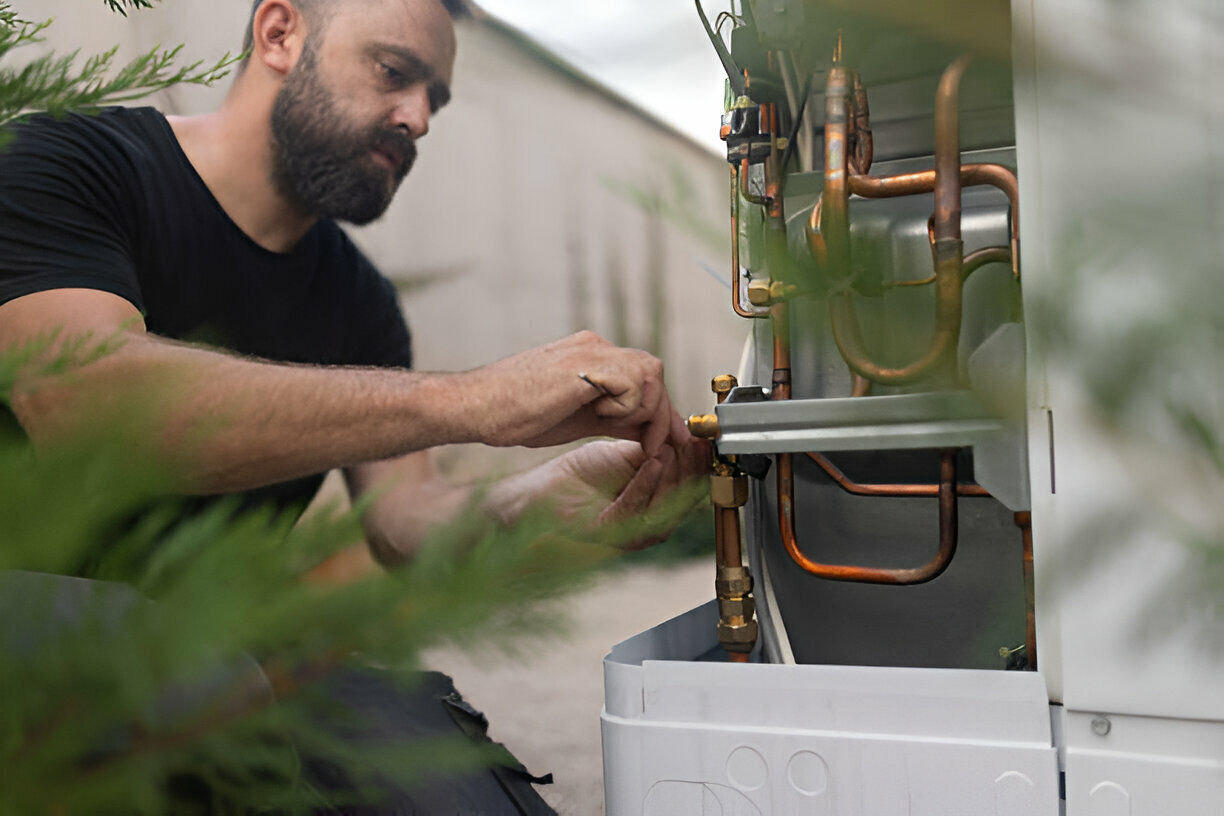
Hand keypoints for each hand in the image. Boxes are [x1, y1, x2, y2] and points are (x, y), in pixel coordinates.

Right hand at [457, 332, 688, 456]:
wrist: (474, 407)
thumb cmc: (514, 415)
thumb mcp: (579, 419)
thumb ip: (616, 420)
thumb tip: (650, 432)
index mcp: (591, 356)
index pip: (643, 376)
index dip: (659, 410)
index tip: (663, 441)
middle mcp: (594, 346)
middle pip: (653, 372)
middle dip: (660, 413)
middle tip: (652, 446)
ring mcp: (590, 351)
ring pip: (650, 374)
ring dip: (642, 411)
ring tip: (612, 427)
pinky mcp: (585, 364)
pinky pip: (634, 383)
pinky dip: (626, 407)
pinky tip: (597, 415)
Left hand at [501, 437, 711, 549]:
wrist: (530, 494)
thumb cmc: (572, 479)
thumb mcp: (621, 456)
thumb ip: (653, 449)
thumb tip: (688, 433)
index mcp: (648, 508)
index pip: (684, 489)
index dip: (700, 465)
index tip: (708, 440)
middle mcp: (640, 527)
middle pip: (679, 503)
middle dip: (693, 470)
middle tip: (698, 443)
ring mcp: (622, 535)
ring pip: (661, 510)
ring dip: (673, 477)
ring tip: (676, 449)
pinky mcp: (600, 534)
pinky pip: (632, 511)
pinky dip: (646, 485)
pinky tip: (653, 462)